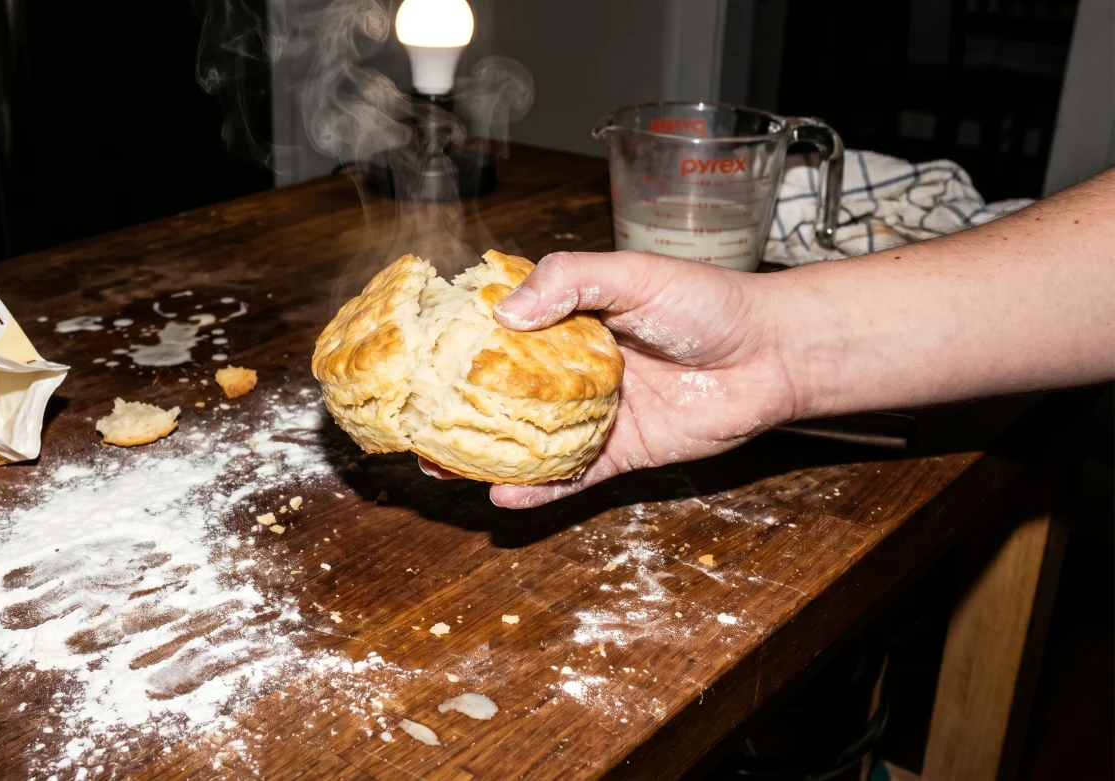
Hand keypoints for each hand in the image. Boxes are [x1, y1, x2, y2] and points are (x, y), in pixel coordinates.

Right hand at [421, 251, 802, 508]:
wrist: (771, 353)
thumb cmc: (706, 301)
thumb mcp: (631, 273)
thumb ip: (569, 282)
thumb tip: (505, 313)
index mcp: (572, 323)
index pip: (503, 333)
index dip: (460, 344)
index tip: (418, 354)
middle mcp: (576, 371)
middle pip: (504, 393)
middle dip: (458, 408)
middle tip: (415, 421)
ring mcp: (597, 415)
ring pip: (530, 440)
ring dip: (486, 455)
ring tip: (440, 464)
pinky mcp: (622, 454)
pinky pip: (573, 476)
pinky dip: (539, 488)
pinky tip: (504, 494)